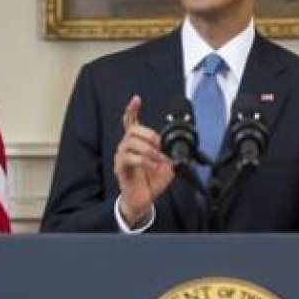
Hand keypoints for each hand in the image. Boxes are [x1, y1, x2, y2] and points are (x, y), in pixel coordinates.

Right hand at [113, 95, 174, 225]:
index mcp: (137, 142)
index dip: (132, 109)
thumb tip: (179, 148)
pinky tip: (153, 166)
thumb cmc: (152, 181)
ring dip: (149, 150)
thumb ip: (171, 153)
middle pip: (133, 130)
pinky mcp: (120, 168)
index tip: (136, 99)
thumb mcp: (167, 165)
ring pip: (131, 143)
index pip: (131, 121)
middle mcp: (126, 147)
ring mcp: (122, 157)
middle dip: (150, 135)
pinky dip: (145, 161)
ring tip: (159, 160)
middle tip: (161, 146)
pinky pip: (130, 158)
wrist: (143, 200)